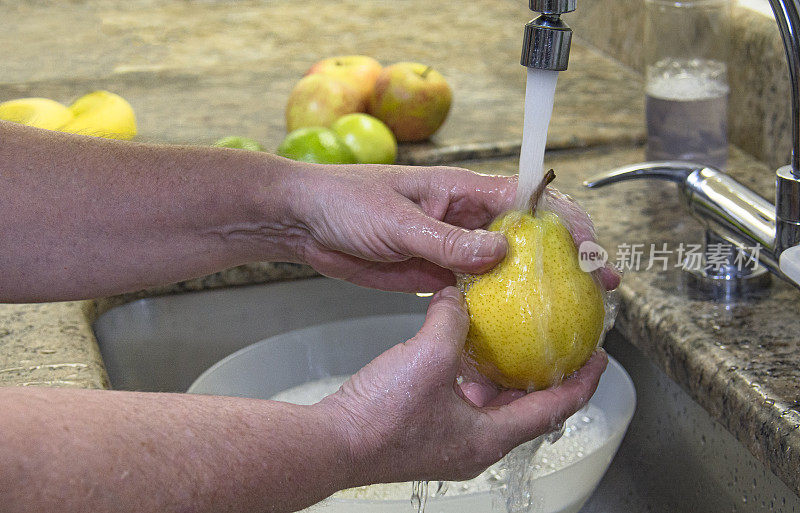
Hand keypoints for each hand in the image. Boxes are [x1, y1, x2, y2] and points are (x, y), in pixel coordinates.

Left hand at [286, 163, 619, 292]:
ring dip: (537, 287)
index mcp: (462, 190)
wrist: (304, 221)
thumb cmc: (345, 201)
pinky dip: (497, 307)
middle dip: (565, 259)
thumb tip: (499, 252)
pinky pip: (475, 292)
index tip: (589, 250)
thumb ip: (446, 240)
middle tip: (598, 288)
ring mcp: (452, 248)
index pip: (529, 201)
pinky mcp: (435, 275)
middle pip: (528, 238)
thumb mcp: (398, 220)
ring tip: (570, 313)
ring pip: (506, 268)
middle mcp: (465, 218)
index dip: (566, 223)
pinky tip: (516, 329)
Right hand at [320, 287, 607, 483]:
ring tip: (513, 344)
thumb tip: (458, 296)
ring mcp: (449, 444)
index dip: (583, 381)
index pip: (555, 408)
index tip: (600, 357)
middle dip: (546, 378)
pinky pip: (463, 404)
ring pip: (493, 408)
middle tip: (559, 347)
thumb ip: (451, 320)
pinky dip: (472, 378)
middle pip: (527, 411)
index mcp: (489, 437)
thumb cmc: (381, 418)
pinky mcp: (426, 435)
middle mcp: (475, 446)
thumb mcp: (428, 356)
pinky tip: (459, 353)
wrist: (331, 443)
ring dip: (506, 377)